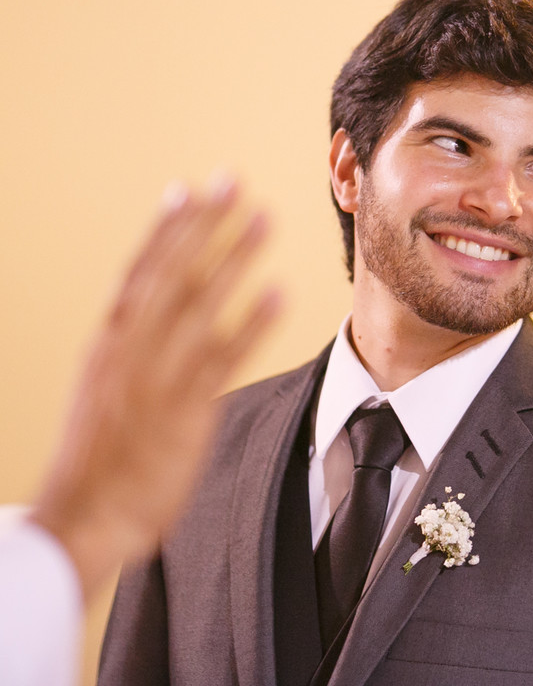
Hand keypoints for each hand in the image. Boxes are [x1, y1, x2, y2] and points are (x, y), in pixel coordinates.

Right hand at [30, 176, 281, 599]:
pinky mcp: (183, 412)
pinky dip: (251, 322)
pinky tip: (279, 290)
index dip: (165, 230)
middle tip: (234, 180)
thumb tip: (150, 329)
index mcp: (107, 347)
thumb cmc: (96, 465)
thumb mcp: (103, 400)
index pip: (139, 273)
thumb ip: (129, 361)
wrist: (81, 523)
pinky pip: (222, 358)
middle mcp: (128, 352)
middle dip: (203, 224)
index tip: (187, 190)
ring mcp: (155, 379)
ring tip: (264, 219)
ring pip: (199, 304)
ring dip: (234, 257)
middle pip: (170, 273)